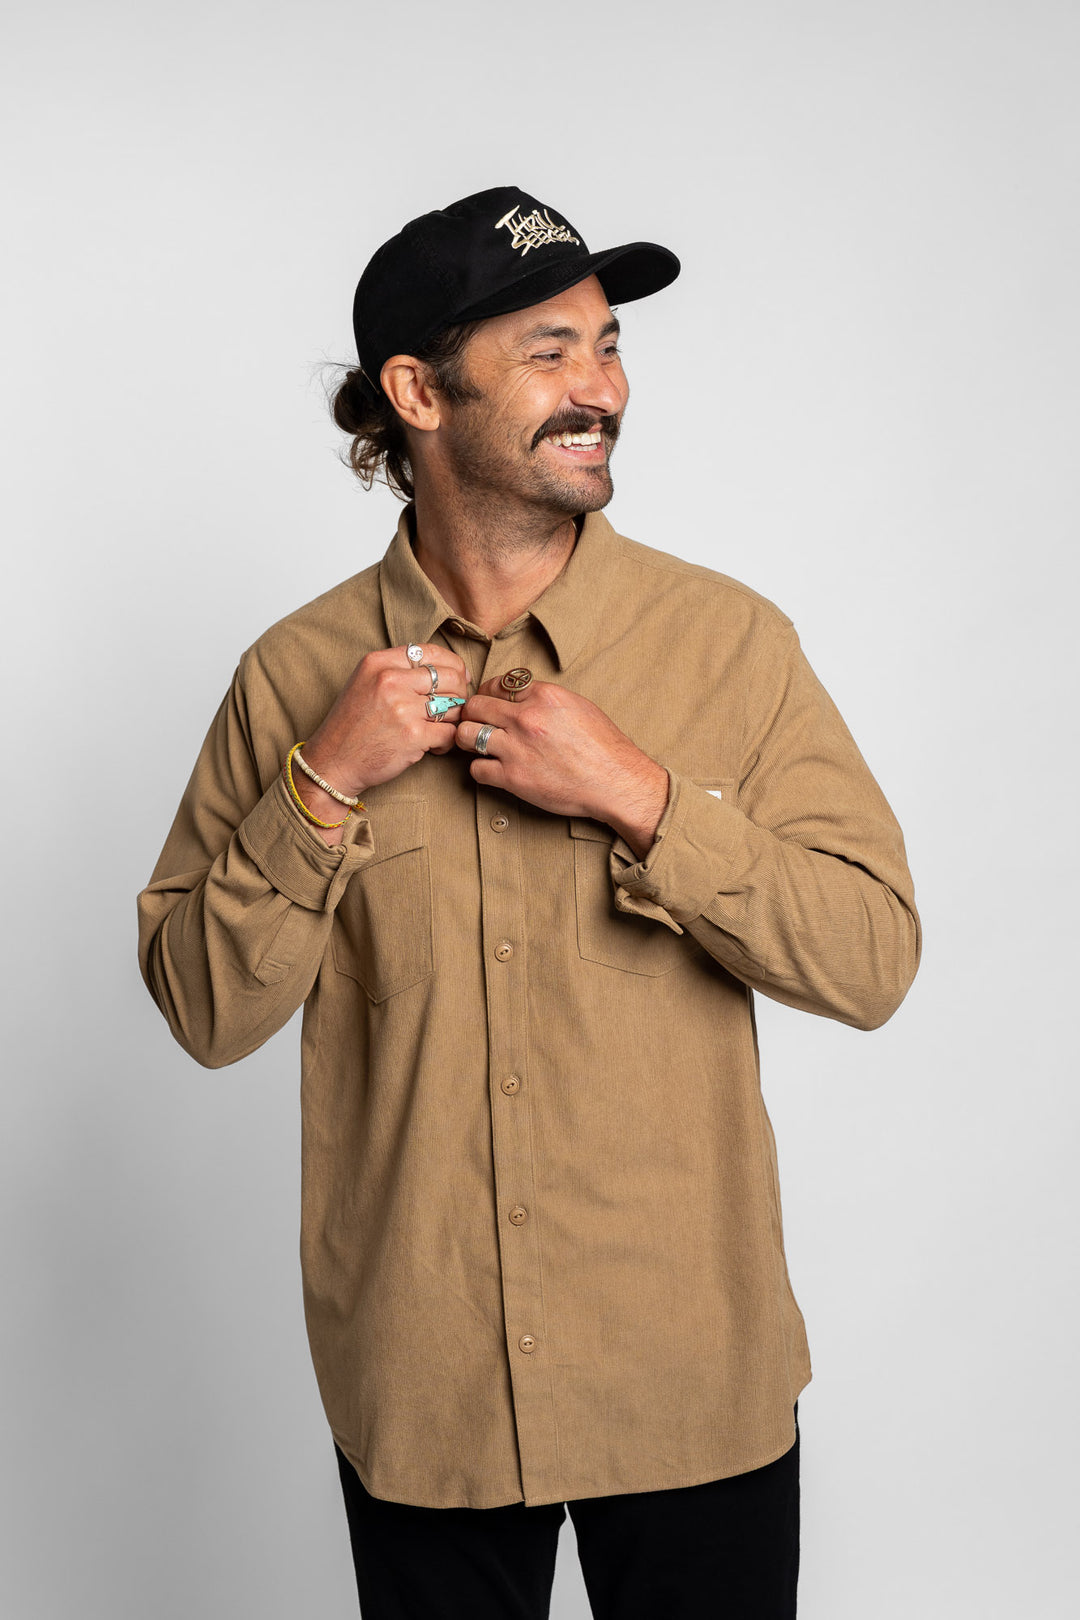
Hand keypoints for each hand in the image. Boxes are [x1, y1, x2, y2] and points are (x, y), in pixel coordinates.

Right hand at [300, 643, 469, 811]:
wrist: (333, 762)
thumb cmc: (353, 724)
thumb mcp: (366, 682)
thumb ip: (398, 670)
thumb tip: (449, 668)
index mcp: (379, 662)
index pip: (432, 651)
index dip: (453, 665)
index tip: (458, 679)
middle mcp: (390, 680)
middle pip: (451, 676)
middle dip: (459, 693)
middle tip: (451, 709)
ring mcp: (402, 707)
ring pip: (454, 705)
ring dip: (452, 720)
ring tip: (436, 730)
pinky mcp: (412, 735)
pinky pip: (450, 733)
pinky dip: (446, 742)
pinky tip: (432, 746)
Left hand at [456, 675, 669, 857]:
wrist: (617, 781)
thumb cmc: (603, 746)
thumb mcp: (577, 706)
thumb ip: (545, 699)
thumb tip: (521, 698)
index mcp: (543, 695)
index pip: (495, 685)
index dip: (487, 695)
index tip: (488, 705)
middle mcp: (526, 718)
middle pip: (474, 706)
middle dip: (472, 715)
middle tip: (476, 724)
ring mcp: (517, 748)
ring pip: (466, 735)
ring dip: (468, 740)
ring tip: (478, 746)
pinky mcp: (514, 778)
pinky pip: (476, 770)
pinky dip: (480, 771)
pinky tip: (493, 770)